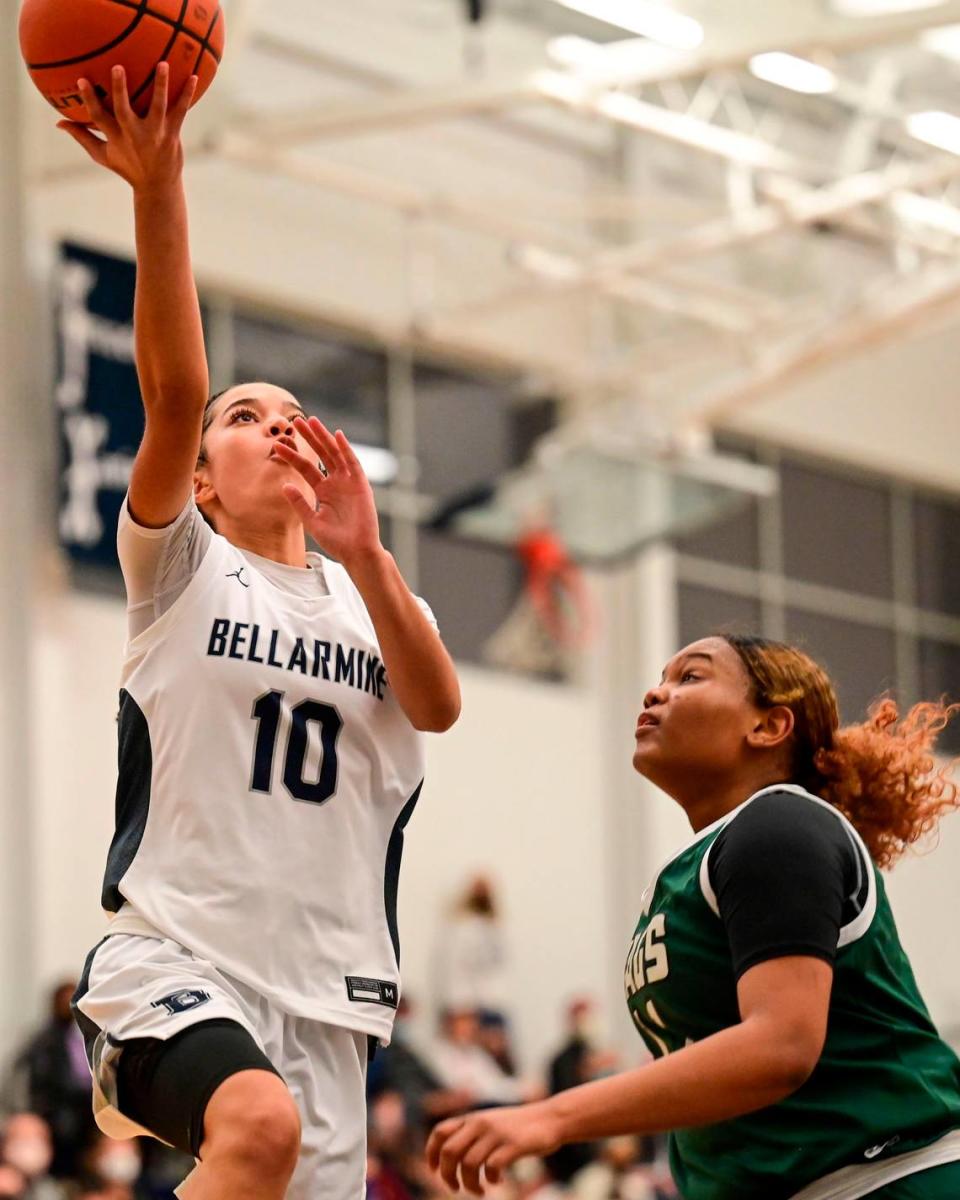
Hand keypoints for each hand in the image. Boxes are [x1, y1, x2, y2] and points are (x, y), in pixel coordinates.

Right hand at [57, 63, 196, 191]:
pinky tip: (194, 78)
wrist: (158, 187)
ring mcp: (155, 134)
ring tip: (163, 64)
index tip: (81, 79)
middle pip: (125, 110)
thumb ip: (82, 137)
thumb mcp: (103, 155)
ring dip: (161, 86)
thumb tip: (58, 123)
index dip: (89, 99)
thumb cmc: (128, 168)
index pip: (98, 116)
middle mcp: (135, 135)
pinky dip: (186, 95)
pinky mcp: (172, 135)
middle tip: (118, 67)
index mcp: (116, 137)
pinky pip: (180, 112)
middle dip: (120, 90)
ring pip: (158, 107)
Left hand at [272, 417, 382, 565]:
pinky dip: (346, 449)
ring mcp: (349, 482)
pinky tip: (336, 436)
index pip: (305, 468)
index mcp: (323, 491)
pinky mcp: (361, 485)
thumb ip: (299, 503)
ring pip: (334, 454)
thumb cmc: (336, 541)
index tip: (277, 445)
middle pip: (320, 454)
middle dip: (309, 438)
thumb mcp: (312, 521)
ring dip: (324, 437)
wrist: (356, 552)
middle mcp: (336, 482)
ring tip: (311, 421)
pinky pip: (353, 463)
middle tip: (295, 421)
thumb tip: (284, 486)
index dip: (292, 456)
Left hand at [426, 1103, 563, 1195]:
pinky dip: (491, 1180)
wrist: (550, 1119)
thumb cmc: (518, 1127)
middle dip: (448, 1175)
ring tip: (481, 1190)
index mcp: (472, 1118)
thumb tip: (449, 1156)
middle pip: (449, 1151)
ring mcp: (496, 1133)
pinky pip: (492, 1167)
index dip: (431, 1154)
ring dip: (471, 1184)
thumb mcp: (491, 1123)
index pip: (440, 1132)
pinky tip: (498, 1181)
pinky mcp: (513, 1145)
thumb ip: (471, 1133)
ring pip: (469, 1164)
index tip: (434, 1172)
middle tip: (456, 1188)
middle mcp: (480, 1123)